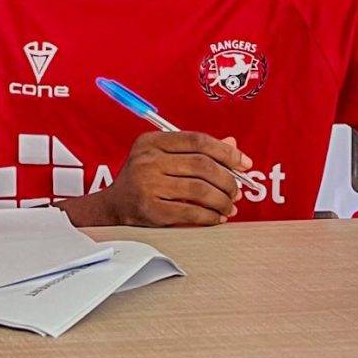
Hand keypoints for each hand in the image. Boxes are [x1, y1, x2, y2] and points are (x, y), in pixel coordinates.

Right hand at [95, 131, 252, 226]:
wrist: (113, 207)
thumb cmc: (143, 179)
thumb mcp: (163, 157)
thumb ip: (196, 150)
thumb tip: (232, 143)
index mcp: (152, 141)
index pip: (198, 140)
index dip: (226, 151)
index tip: (244, 163)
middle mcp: (148, 160)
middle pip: (202, 165)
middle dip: (228, 179)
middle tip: (236, 189)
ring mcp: (148, 185)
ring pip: (200, 189)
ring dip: (222, 200)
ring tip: (228, 205)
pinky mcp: (151, 210)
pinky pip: (191, 211)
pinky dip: (210, 216)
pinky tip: (216, 217)